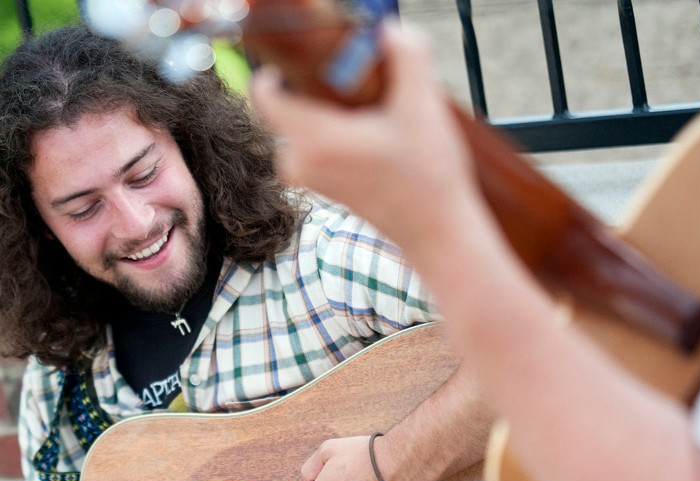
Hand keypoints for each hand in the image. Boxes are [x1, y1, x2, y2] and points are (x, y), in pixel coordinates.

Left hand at [250, 21, 478, 246]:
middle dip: (306, 90)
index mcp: (316, 139)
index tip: (283, 61)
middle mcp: (303, 162)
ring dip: (320, 114)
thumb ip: (408, 56)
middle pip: (284, 112)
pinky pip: (310, 151)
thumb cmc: (426, 176)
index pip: (265, 99)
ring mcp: (311, 179)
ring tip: (360, 108)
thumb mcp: (423, 107)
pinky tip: (364, 131)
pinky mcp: (322, 189)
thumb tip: (390, 31)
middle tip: (340, 78)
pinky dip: (327, 136)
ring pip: (298, 132)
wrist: (434, 230)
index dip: (268, 75)